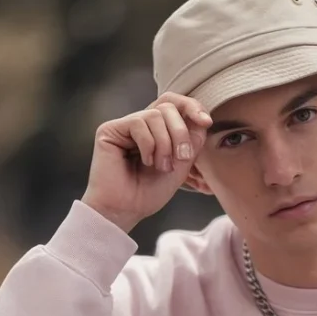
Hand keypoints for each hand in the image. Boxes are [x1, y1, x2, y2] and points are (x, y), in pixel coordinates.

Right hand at [81, 93, 212, 232]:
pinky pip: (138, 122)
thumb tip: (202, 120)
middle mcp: (141, 125)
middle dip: (180, 132)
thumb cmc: (148, 193)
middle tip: (181, 158)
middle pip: (168, 106)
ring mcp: (125, 126)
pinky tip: (145, 162)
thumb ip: (191, 142)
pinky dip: (148, 144)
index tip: (206, 122)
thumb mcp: (180, 167)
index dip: (192, 107)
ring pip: (155, 115)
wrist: (126, 210)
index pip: (175, 105)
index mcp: (157, 131)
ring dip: (164, 144)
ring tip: (160, 166)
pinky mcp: (110, 130)